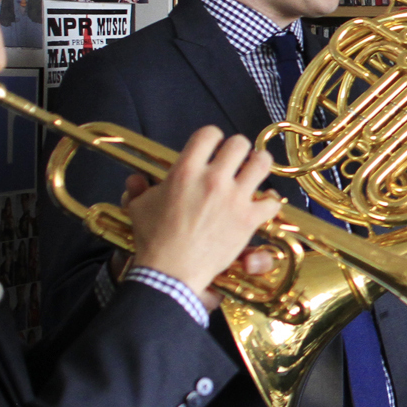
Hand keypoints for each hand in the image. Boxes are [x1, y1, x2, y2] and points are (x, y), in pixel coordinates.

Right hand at [125, 126, 283, 307]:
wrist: (170, 272)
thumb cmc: (153, 240)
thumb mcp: (139, 209)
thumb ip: (138, 189)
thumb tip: (134, 179)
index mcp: (185, 171)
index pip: (209, 134)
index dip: (213, 137)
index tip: (214, 146)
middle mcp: (212, 179)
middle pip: (239, 143)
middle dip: (238, 149)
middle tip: (236, 159)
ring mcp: (233, 199)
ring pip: (261, 163)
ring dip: (259, 164)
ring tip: (255, 170)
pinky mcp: (248, 219)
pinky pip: (271, 201)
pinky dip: (269, 202)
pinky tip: (261, 205)